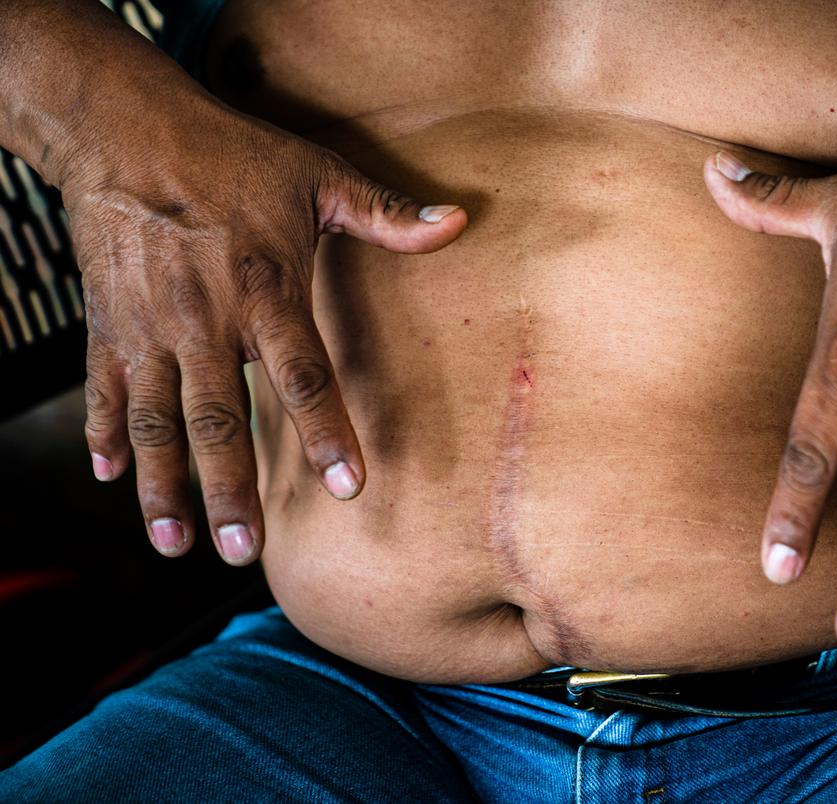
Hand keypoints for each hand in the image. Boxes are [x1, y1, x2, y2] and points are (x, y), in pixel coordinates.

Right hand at [65, 92, 465, 564]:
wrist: (125, 125)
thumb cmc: (232, 153)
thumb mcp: (317, 175)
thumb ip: (385, 214)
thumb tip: (459, 223)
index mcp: (265, 289)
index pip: (304, 375)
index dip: (326, 433)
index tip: (349, 488)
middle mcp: (204, 319)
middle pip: (220, 420)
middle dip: (230, 491)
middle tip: (244, 551)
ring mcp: (148, 326)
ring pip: (157, 420)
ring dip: (164, 485)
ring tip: (176, 544)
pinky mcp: (106, 322)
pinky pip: (103, 389)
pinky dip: (103, 432)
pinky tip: (109, 477)